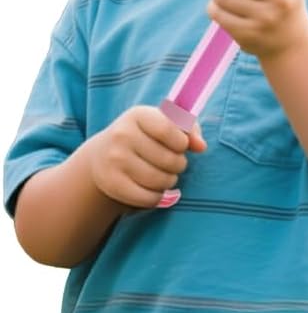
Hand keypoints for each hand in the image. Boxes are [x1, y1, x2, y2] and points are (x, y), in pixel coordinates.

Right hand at [89, 105, 206, 209]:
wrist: (101, 154)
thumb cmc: (144, 135)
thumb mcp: (162, 122)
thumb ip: (188, 129)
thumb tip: (201, 146)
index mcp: (138, 115)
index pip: (168, 129)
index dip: (182, 142)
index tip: (181, 145)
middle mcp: (122, 135)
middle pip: (168, 158)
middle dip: (180, 164)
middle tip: (176, 164)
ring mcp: (114, 160)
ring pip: (159, 180)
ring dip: (170, 181)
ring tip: (168, 176)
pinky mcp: (111, 184)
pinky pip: (146, 198)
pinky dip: (158, 197)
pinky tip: (157, 190)